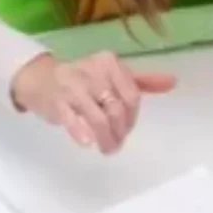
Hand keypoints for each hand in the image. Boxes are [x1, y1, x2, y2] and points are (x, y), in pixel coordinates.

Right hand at [10, 52, 176, 153]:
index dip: (132, 117)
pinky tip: (87, 142)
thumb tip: (174, 81)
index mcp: (110, 63)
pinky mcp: (56, 101)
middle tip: (116, 143)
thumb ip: (142, 81)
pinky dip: (82, 132)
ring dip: (106, 138)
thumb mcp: (112, 75)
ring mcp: (73, 86)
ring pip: (98, 117)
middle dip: (120, 130)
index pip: (132, 95)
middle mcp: (93, 71)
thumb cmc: (81, 79)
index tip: (126, 128)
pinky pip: (72, 119)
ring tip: (107, 149)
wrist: (39, 78)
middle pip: (117, 108)